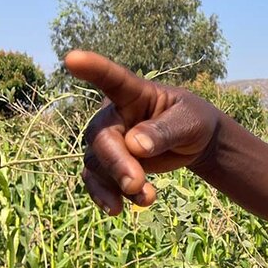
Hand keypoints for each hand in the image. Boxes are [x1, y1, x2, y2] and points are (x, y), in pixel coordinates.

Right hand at [66, 50, 220, 214]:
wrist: (195, 142)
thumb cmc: (193, 121)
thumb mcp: (190, 122)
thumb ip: (164, 131)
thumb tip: (135, 145)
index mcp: (134, 94)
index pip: (112, 79)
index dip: (93, 68)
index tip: (72, 58)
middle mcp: (114, 115)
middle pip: (102, 138)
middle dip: (117, 163)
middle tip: (137, 184)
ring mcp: (109, 140)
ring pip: (98, 164)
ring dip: (116, 185)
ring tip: (147, 200)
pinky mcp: (109, 164)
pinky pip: (98, 181)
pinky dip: (105, 196)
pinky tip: (117, 210)